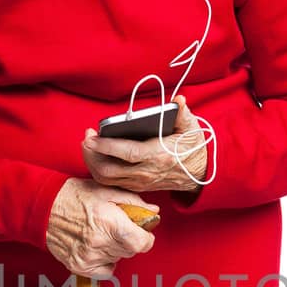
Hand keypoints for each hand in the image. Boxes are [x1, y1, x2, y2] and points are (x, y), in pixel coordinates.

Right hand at [45, 178, 159, 279]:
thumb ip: (133, 202)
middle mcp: (100, 242)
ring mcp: (89, 256)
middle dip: (129, 239)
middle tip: (117, 227)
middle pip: (131, 251)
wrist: (43, 207)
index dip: (146, 238)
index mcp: (110, 222)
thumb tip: (153, 212)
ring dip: (116, 249)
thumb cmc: (72, 195)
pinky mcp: (79, 266)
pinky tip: (96, 247)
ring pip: (118, 259)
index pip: (142, 243)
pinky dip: (105, 262)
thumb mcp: (105, 191)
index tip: (142, 232)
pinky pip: (105, 271)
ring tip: (101, 233)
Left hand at [81, 95, 207, 193]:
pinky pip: (110, 182)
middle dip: (91, 154)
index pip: (127, 153)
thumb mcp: (191, 128)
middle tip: (87, 138)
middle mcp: (146, 172)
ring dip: (92, 162)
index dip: (106, 146)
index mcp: (158, 156)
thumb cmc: (192, 148)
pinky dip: (99, 170)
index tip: (92, 136)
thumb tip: (178, 100)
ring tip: (88, 145)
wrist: (199, 174)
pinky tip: (96, 156)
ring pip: (106, 178)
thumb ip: (183, 114)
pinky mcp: (136, 186)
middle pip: (109, 170)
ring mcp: (140, 182)